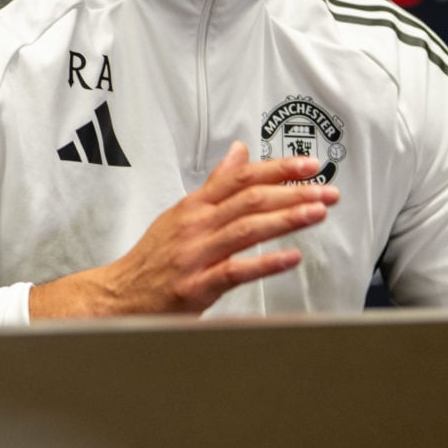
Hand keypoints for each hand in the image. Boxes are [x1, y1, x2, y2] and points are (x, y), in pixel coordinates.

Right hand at [30, 142, 336, 318]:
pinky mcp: (197, 286)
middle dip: (293, 192)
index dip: (277, 169)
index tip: (308, 165)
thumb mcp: (182, 213)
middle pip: (249, 199)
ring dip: (286, 218)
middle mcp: (196, 225)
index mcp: (194, 206)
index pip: (241, 178)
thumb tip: (240, 152)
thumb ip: (216, 184)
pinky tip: (291, 257)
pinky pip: (236, 270)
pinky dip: (266, 262)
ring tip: (318, 213)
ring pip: (247, 229)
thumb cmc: (153, 257)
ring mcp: (196, 255)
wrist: (120, 294)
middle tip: (327, 190)